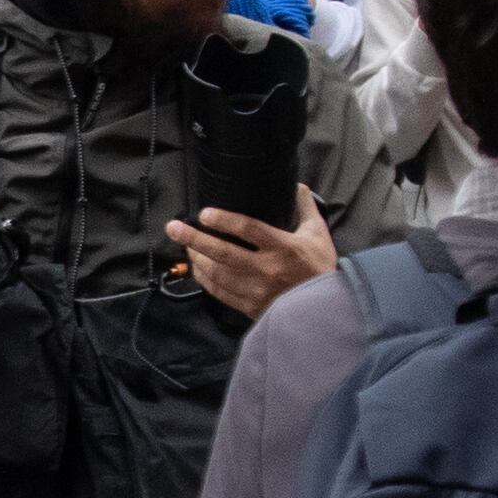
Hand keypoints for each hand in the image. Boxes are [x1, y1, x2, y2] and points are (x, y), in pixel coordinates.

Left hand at [173, 184, 336, 317]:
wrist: (323, 311)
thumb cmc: (320, 270)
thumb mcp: (318, 235)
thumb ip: (306, 208)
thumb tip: (297, 186)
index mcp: (284, 248)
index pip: (249, 229)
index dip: (224, 220)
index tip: (205, 214)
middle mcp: (267, 269)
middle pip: (223, 252)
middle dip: (194, 239)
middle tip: (173, 227)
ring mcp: (256, 290)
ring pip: (216, 273)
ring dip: (196, 258)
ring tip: (184, 245)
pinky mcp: (249, 306)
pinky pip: (219, 292)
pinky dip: (204, 279)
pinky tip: (196, 268)